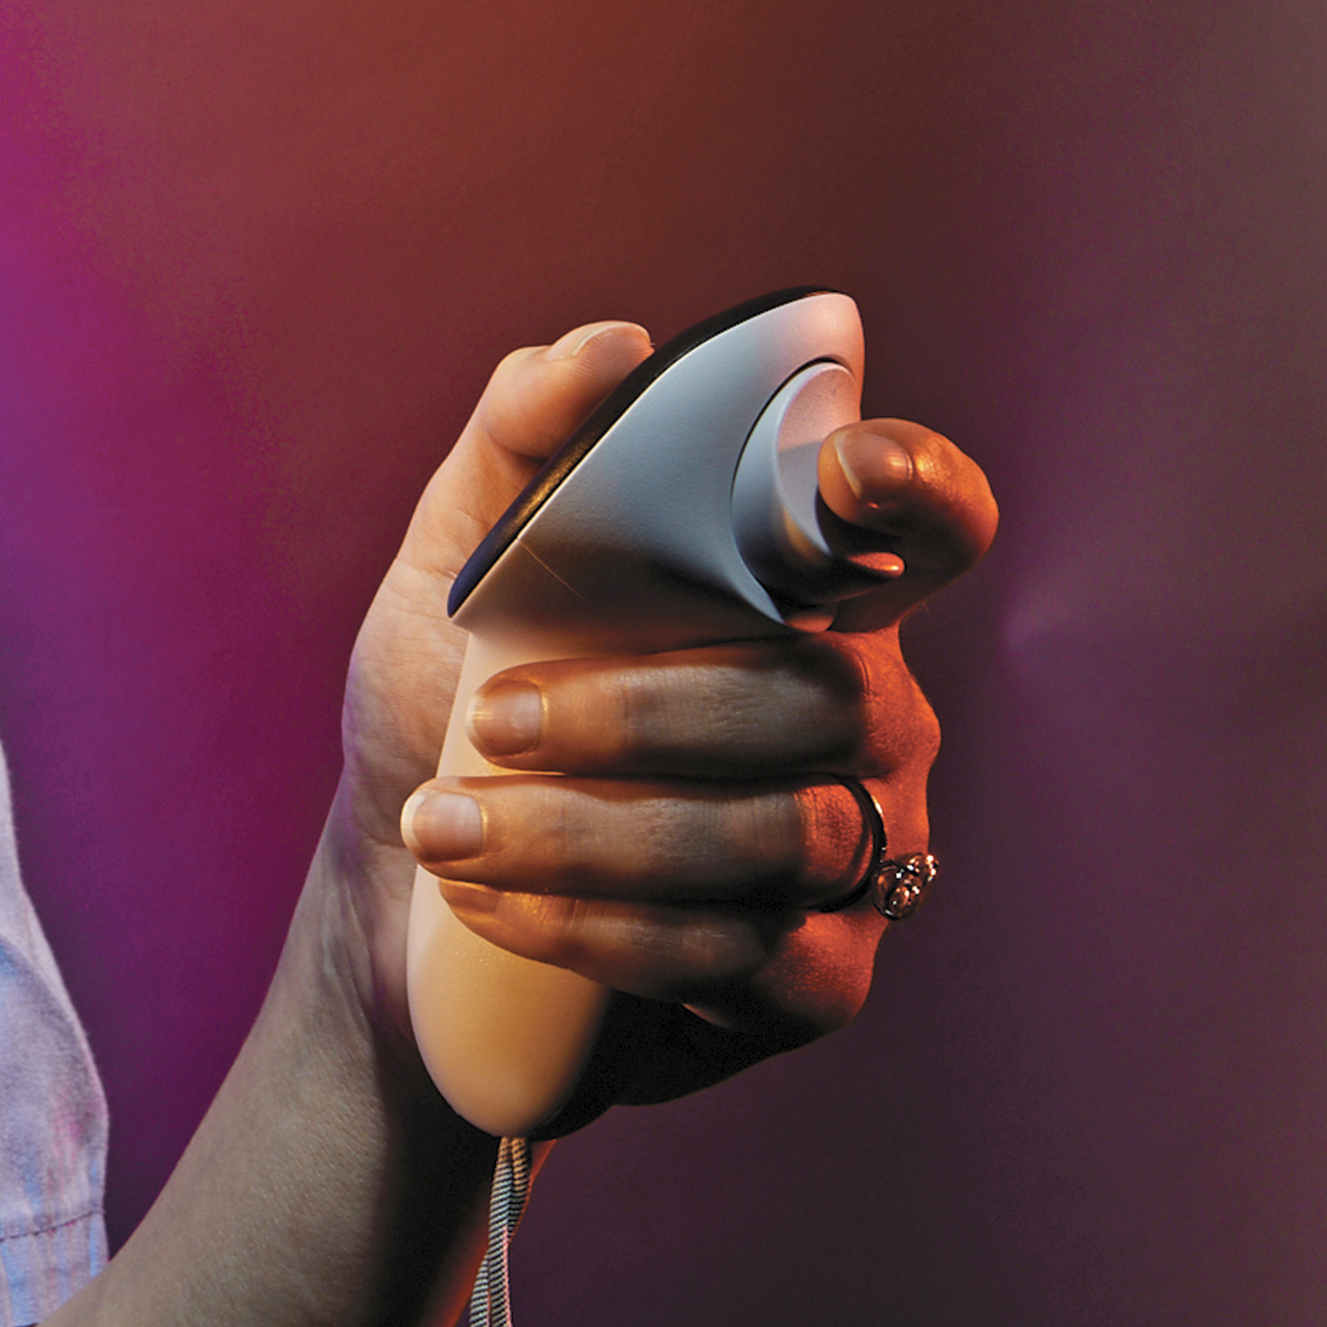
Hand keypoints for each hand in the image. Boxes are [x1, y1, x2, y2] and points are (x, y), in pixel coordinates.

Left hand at [338, 324, 997, 1126]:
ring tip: (447, 826)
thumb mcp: (456, 556)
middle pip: (822, 699)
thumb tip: (611, 348)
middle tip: (492, 719)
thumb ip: (524, 437)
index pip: (922, 530)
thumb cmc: (453, 691)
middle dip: (640, 712)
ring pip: (780, 838)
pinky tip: (495, 907)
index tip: (846, 469)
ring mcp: (860, 851)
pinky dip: (600, 933)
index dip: (917, 491)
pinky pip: (748, 958)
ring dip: (591, 836)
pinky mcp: (819, 977)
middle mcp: (864, 717)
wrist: (404, 877)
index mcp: (801, 598)